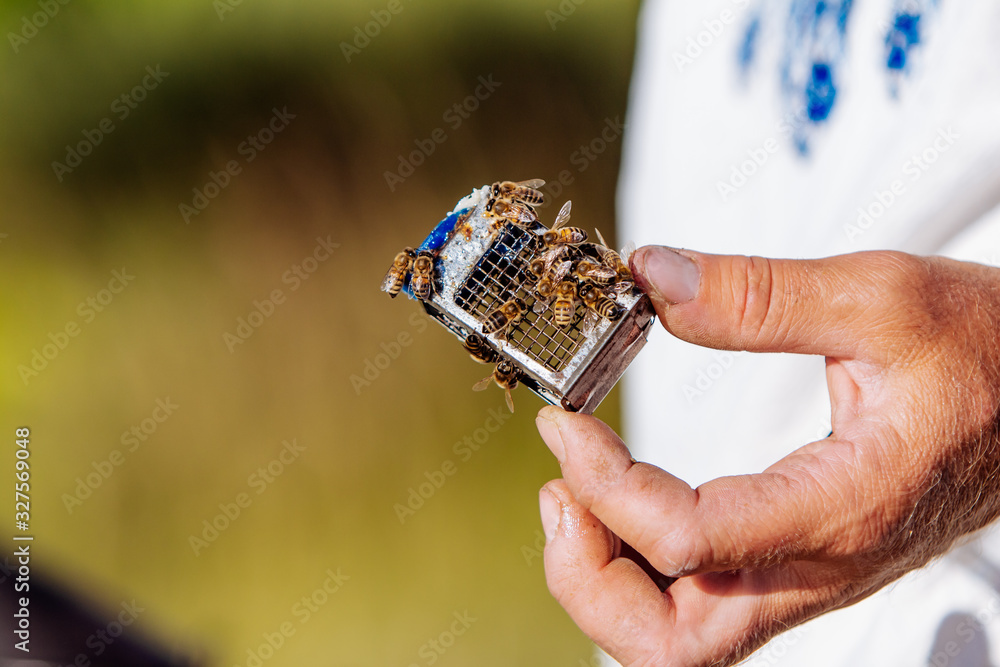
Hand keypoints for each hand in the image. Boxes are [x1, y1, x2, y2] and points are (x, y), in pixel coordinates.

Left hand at [535, 247, 999, 665]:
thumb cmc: (991, 351)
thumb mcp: (879, 296)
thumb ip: (757, 295)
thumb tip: (653, 279)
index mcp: (841, 505)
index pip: (687, 538)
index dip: (603, 485)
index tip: (566, 422)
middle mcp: (820, 563)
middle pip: (673, 644)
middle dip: (590, 579)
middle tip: (561, 491)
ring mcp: (810, 573)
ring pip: (683, 640)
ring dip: (607, 582)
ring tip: (575, 497)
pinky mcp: (800, 559)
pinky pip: (701, 601)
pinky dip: (640, 569)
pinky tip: (618, 505)